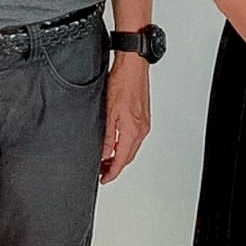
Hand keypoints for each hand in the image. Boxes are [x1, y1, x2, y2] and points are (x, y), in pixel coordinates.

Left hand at [99, 55, 149, 183]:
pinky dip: (125, 145)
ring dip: (120, 156)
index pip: (122, 160)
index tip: (103, 179)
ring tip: (106, 159)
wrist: (133, 66)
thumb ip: (106, 136)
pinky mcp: (143, 116)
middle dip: (115, 166)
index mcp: (132, 130)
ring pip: (131, 147)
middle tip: (101, 171)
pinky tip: (116, 143)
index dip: (112, 172)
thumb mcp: (108, 112)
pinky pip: (134, 138)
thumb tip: (103, 153)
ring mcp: (143, 123)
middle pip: (128, 156)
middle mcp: (141, 129)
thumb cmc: (121, 82)